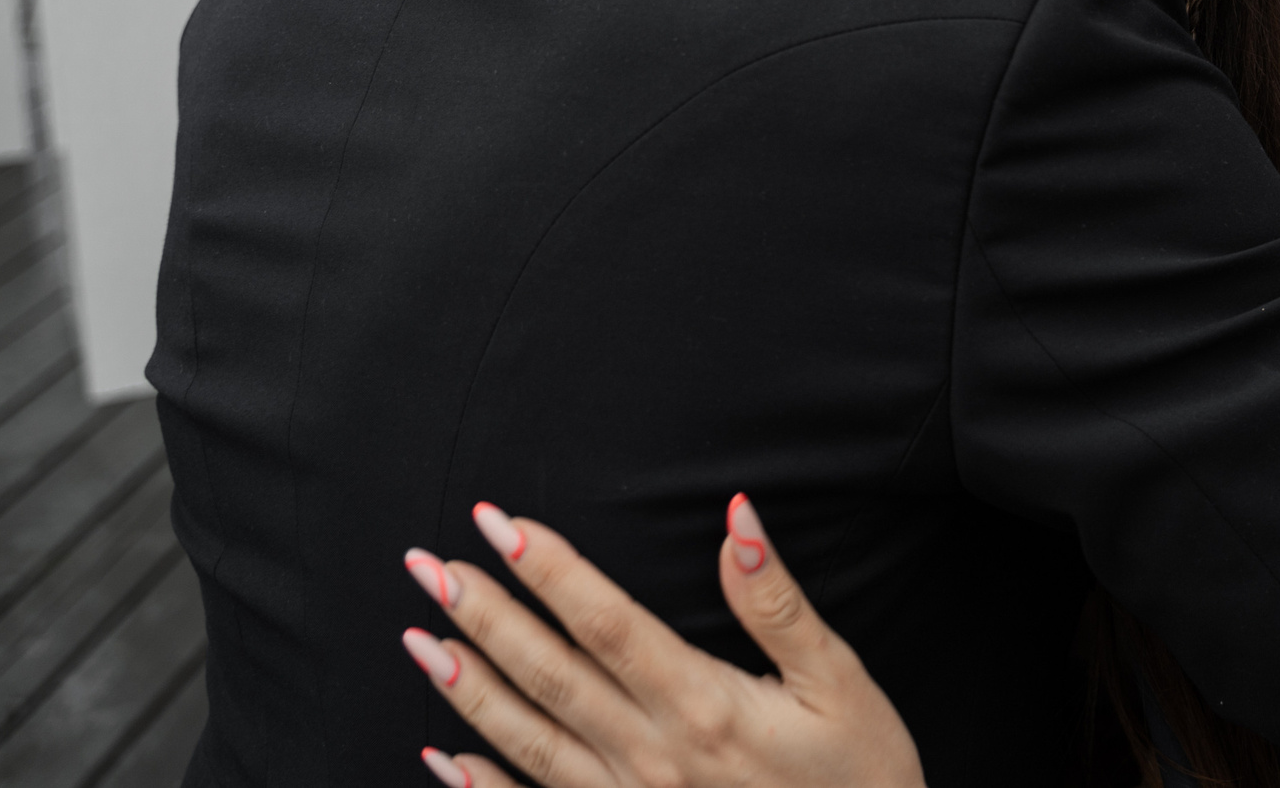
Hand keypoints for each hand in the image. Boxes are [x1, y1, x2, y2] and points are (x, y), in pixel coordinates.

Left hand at [399, 497, 923, 787]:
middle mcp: (652, 756)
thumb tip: (737, 519)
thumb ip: (777, 602)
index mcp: (703, 705)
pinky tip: (442, 759)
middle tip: (425, 565)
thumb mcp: (838, 680)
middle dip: (483, 615)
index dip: (549, 568)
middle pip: (549, 674)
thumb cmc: (862, 773)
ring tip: (418, 639)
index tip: (498, 521)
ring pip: (528, 740)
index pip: (605, 621)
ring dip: (468, 689)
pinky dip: (483, 786)